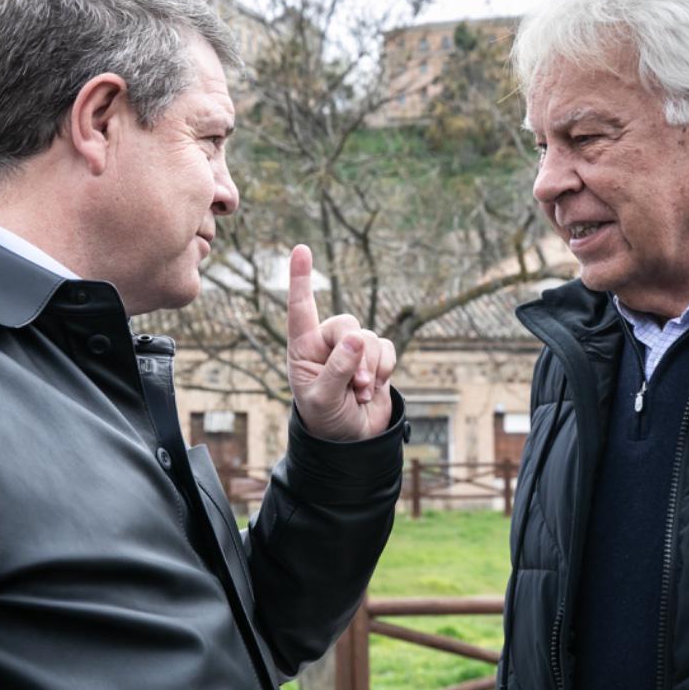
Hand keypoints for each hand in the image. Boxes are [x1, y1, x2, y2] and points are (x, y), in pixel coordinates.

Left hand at [285, 244, 396, 440]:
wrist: (352, 440)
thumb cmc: (325, 419)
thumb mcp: (322, 399)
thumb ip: (337, 369)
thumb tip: (356, 338)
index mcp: (303, 347)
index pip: (301, 309)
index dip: (301, 279)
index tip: (301, 249)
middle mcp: (327, 342)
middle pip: (346, 323)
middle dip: (355, 354)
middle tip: (356, 385)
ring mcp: (353, 349)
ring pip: (369, 338)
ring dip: (370, 368)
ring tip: (360, 394)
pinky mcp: (376, 357)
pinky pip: (387, 348)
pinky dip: (384, 369)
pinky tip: (373, 388)